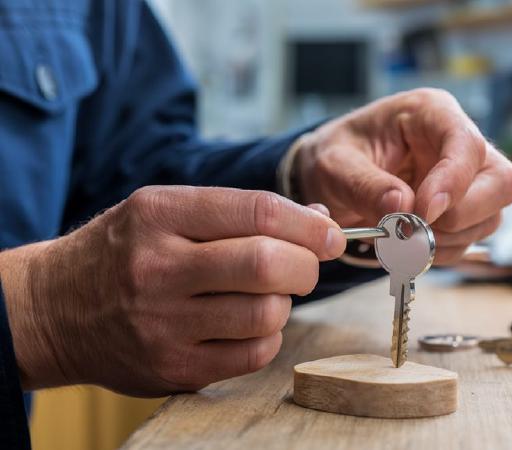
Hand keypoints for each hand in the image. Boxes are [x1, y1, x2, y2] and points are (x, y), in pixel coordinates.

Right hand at [0, 186, 344, 395]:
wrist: (54, 309)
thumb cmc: (124, 252)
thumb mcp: (166, 210)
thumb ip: (240, 211)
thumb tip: (318, 218)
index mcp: (159, 214)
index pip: (258, 212)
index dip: (310, 225)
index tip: (330, 235)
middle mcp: (158, 268)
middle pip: (269, 265)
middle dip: (306, 265)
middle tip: (304, 266)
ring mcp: (164, 324)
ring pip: (267, 313)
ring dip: (284, 303)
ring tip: (265, 296)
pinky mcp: (173, 368)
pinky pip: (254, 354)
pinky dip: (268, 337)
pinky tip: (247, 325)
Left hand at [294, 88, 511, 263]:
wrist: (332, 180)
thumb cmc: (337, 158)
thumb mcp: (335, 165)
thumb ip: (364, 184)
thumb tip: (402, 207)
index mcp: (432, 113)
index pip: (467, 144)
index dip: (454, 181)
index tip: (425, 212)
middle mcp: (459, 144)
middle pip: (501, 183)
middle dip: (460, 216)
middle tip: (413, 229)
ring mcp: (469, 180)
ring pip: (490, 217)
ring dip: (446, 238)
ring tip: (399, 237)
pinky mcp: (465, 210)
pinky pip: (471, 240)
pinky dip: (440, 251)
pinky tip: (408, 243)